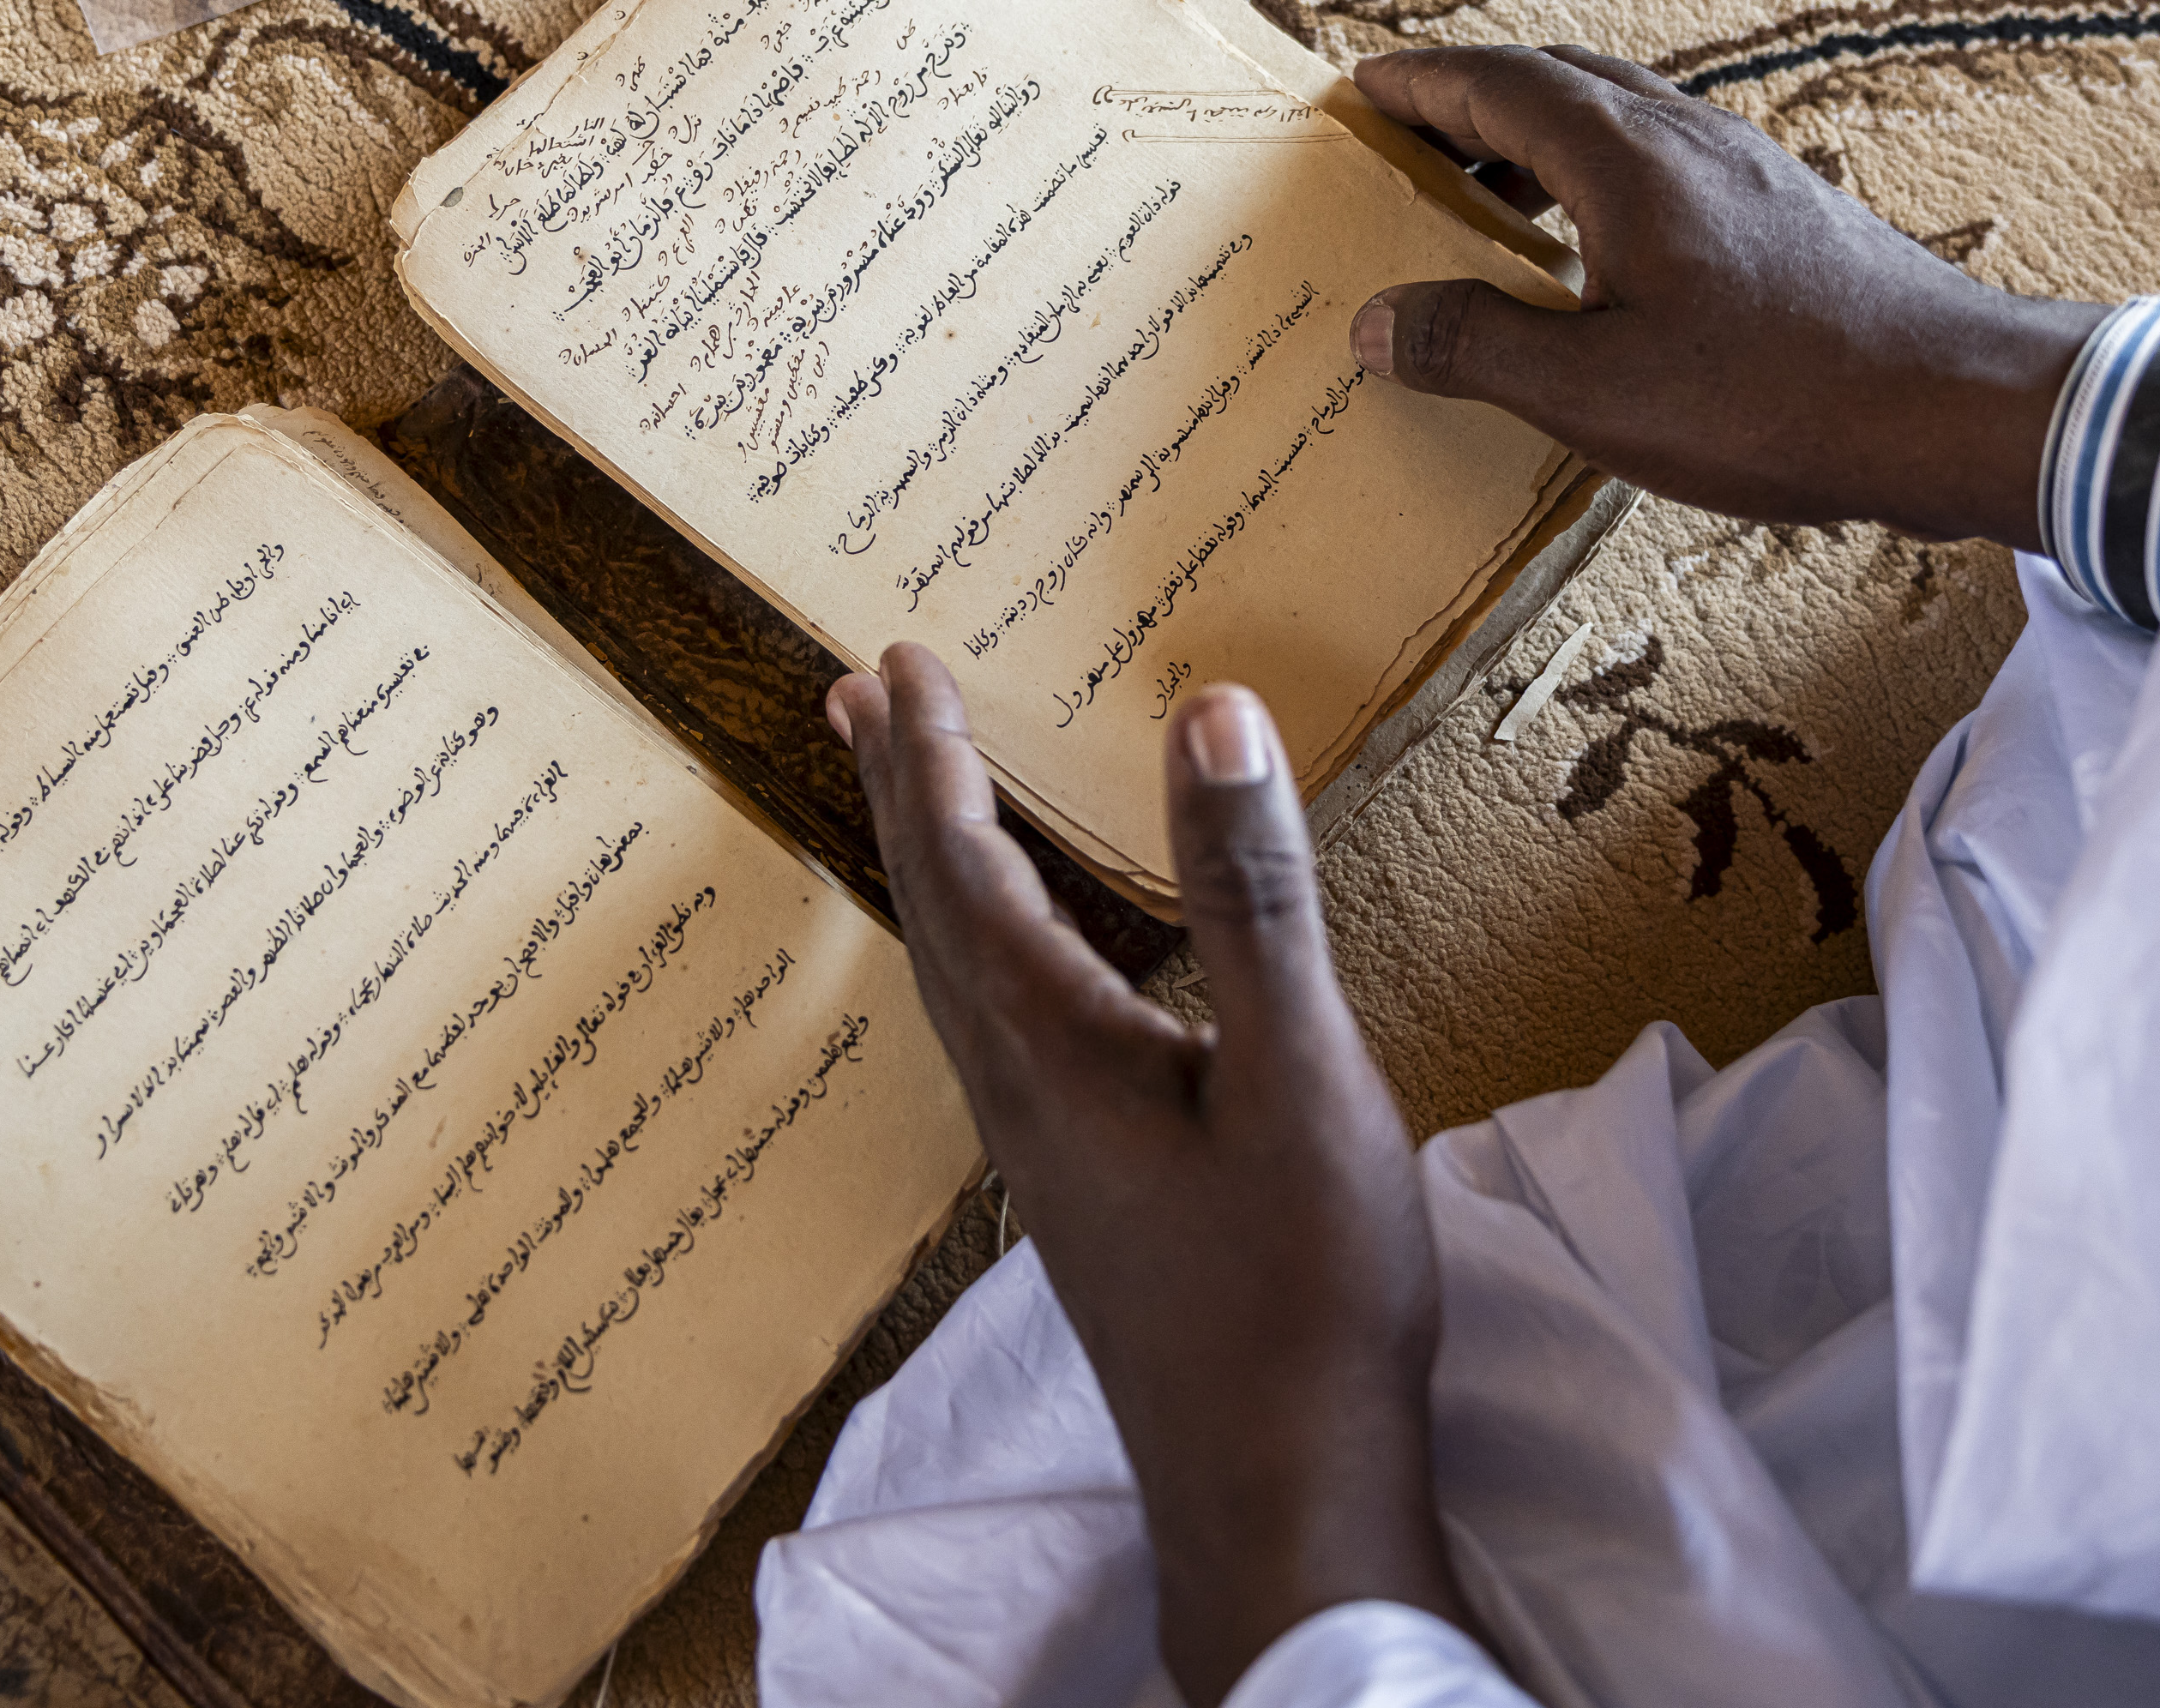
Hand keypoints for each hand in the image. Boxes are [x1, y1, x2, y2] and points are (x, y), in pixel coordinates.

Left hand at [828, 647, 1470, 1705]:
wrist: (1284, 1496)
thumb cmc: (1303, 1291)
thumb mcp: (1302, 1074)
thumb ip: (1256, 895)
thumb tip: (1211, 713)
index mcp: (1055, 1052)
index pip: (969, 871)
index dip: (933, 761)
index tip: (900, 663)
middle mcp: (1022, 1097)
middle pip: (933, 915)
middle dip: (900, 796)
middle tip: (856, 696)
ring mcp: (1046, 1155)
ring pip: (957, 977)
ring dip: (934, 869)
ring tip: (915, 796)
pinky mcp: (1083, 1195)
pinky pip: (998, 1030)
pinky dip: (985, 949)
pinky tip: (1024, 968)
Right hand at [1349, 45, 2107, 546]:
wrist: (1955, 408)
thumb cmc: (1777, 397)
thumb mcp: (1598, 391)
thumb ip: (1480, 345)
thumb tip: (1375, 322)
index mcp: (1628, 158)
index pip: (1500, 83)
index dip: (1422, 81)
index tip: (1361, 87)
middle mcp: (1687, 137)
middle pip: (1559, 80)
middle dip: (1472, 99)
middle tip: (1407, 138)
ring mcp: (1744, 167)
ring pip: (1618, 116)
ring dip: (1538, 138)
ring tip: (1484, 196)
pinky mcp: (1784, 211)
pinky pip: (1664, 160)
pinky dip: (1598, 176)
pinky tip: (1597, 252)